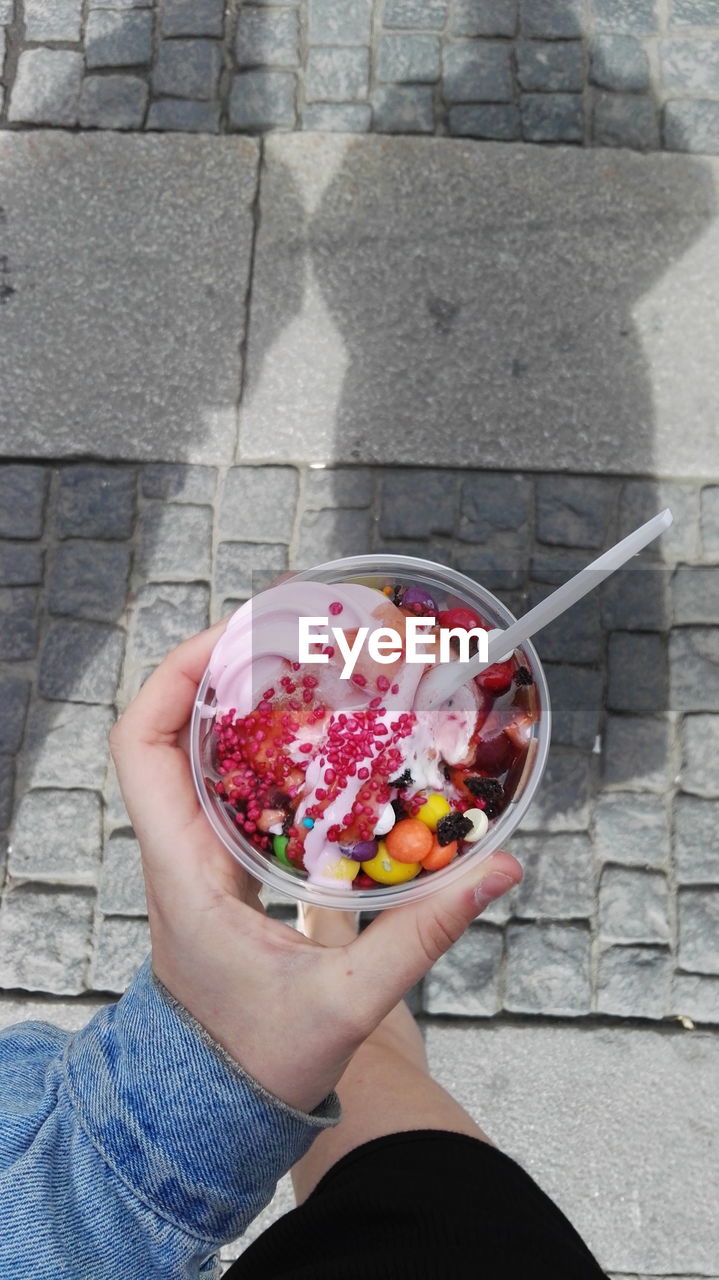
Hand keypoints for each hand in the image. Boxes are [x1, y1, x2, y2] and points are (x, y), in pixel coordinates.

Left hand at [110, 624, 521, 1113]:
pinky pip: (231, 790)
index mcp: (183, 868)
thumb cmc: (258, 1061)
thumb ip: (424, 934)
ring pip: (199, 755)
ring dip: (241, 706)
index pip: (142, 746)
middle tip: (288, 635)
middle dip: (219, 670)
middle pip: (171, 730)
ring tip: (306, 669)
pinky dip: (264, 751)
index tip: (231, 637)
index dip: (174, 677)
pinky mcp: (222, 870)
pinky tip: (317, 741)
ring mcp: (196, 858)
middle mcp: (178, 850)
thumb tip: (499, 870)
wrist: (216, 1106)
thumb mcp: (347, 1000)